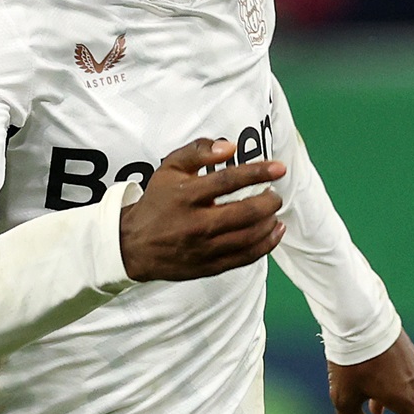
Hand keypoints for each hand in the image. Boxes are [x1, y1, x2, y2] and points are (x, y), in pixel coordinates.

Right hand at [120, 138, 284, 281]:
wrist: (134, 247)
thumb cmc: (157, 202)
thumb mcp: (169, 169)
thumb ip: (198, 151)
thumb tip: (230, 147)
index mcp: (185, 195)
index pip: (228, 181)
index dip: (258, 172)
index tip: (280, 168)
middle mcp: (196, 224)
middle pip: (246, 212)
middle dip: (269, 201)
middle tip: (274, 194)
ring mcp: (204, 248)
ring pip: (250, 237)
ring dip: (270, 221)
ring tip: (273, 211)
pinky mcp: (210, 267)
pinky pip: (246, 257)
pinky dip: (267, 244)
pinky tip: (274, 231)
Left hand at [329, 330, 413, 413]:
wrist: (358, 316)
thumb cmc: (351, 359)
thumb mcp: (342, 397)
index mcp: (408, 398)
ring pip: (410, 397)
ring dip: (397, 410)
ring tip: (374, 412)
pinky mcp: (406, 353)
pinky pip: (404, 382)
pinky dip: (392, 393)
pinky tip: (372, 393)